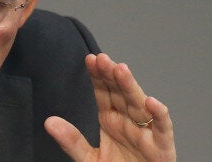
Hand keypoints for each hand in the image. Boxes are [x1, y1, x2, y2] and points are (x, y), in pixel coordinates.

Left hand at [44, 53, 175, 160]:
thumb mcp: (88, 158)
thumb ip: (71, 141)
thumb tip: (49, 122)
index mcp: (111, 120)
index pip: (103, 92)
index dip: (98, 76)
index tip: (90, 59)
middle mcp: (128, 121)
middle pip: (120, 93)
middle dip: (111, 75)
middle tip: (102, 58)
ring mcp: (145, 132)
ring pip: (139, 105)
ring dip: (130, 87)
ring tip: (121, 70)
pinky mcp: (161, 147)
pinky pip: (162, 129)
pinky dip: (159, 115)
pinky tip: (151, 102)